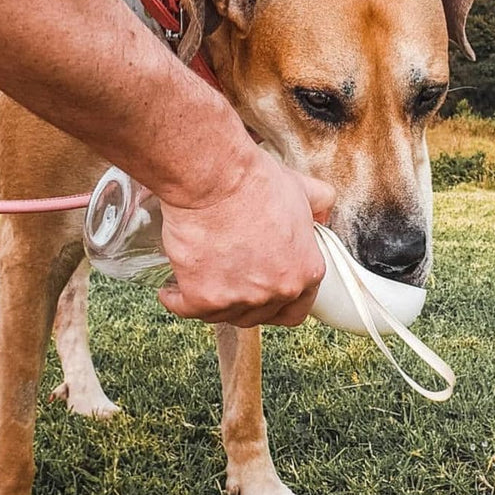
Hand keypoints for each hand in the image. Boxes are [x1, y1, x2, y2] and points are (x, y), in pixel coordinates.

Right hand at [157, 151, 333, 327]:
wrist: (215, 179)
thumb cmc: (255, 182)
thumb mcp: (300, 189)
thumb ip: (319, 204)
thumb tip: (322, 211)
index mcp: (305, 273)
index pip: (296, 309)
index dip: (276, 301)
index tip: (261, 293)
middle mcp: (276, 293)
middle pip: (258, 315)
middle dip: (244, 300)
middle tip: (229, 281)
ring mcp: (239, 299)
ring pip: (223, 314)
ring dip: (212, 300)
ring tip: (201, 278)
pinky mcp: (202, 299)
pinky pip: (186, 309)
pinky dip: (176, 299)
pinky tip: (171, 288)